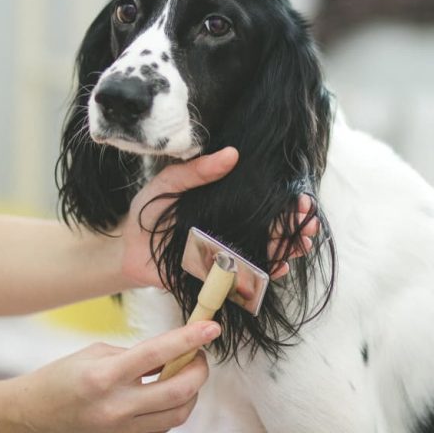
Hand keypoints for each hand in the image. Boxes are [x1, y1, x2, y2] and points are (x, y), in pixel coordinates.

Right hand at [9, 321, 221, 432]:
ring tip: (184, 373)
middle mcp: (116, 406)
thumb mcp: (97, 353)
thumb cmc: (62, 377)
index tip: (211, 327)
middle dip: (199, 370)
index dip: (189, 339)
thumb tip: (172, 353)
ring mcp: (121, 429)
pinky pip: (163, 426)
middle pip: (179, 391)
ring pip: (178, 414)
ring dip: (191, 391)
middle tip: (199, 354)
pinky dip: (173, 407)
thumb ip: (136, 355)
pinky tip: (167, 392)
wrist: (33, 415)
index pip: (158, 354)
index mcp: (105, 376)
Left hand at [120, 148, 320, 288]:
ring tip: (301, 245)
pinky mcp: (217, 277)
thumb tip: (232, 154)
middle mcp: (232, 228)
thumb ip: (198, 170)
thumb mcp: (170, 182)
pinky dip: (264, 276)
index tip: (302, 200)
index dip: (287, 203)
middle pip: (273, 229)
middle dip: (296, 228)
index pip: (264, 203)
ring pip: (266, 253)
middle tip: (309, 225)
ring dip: (288, 250)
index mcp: (227, 205)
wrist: (124, 247)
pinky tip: (277, 269)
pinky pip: (245, 279)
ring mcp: (227, 254)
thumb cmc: (148, 209)